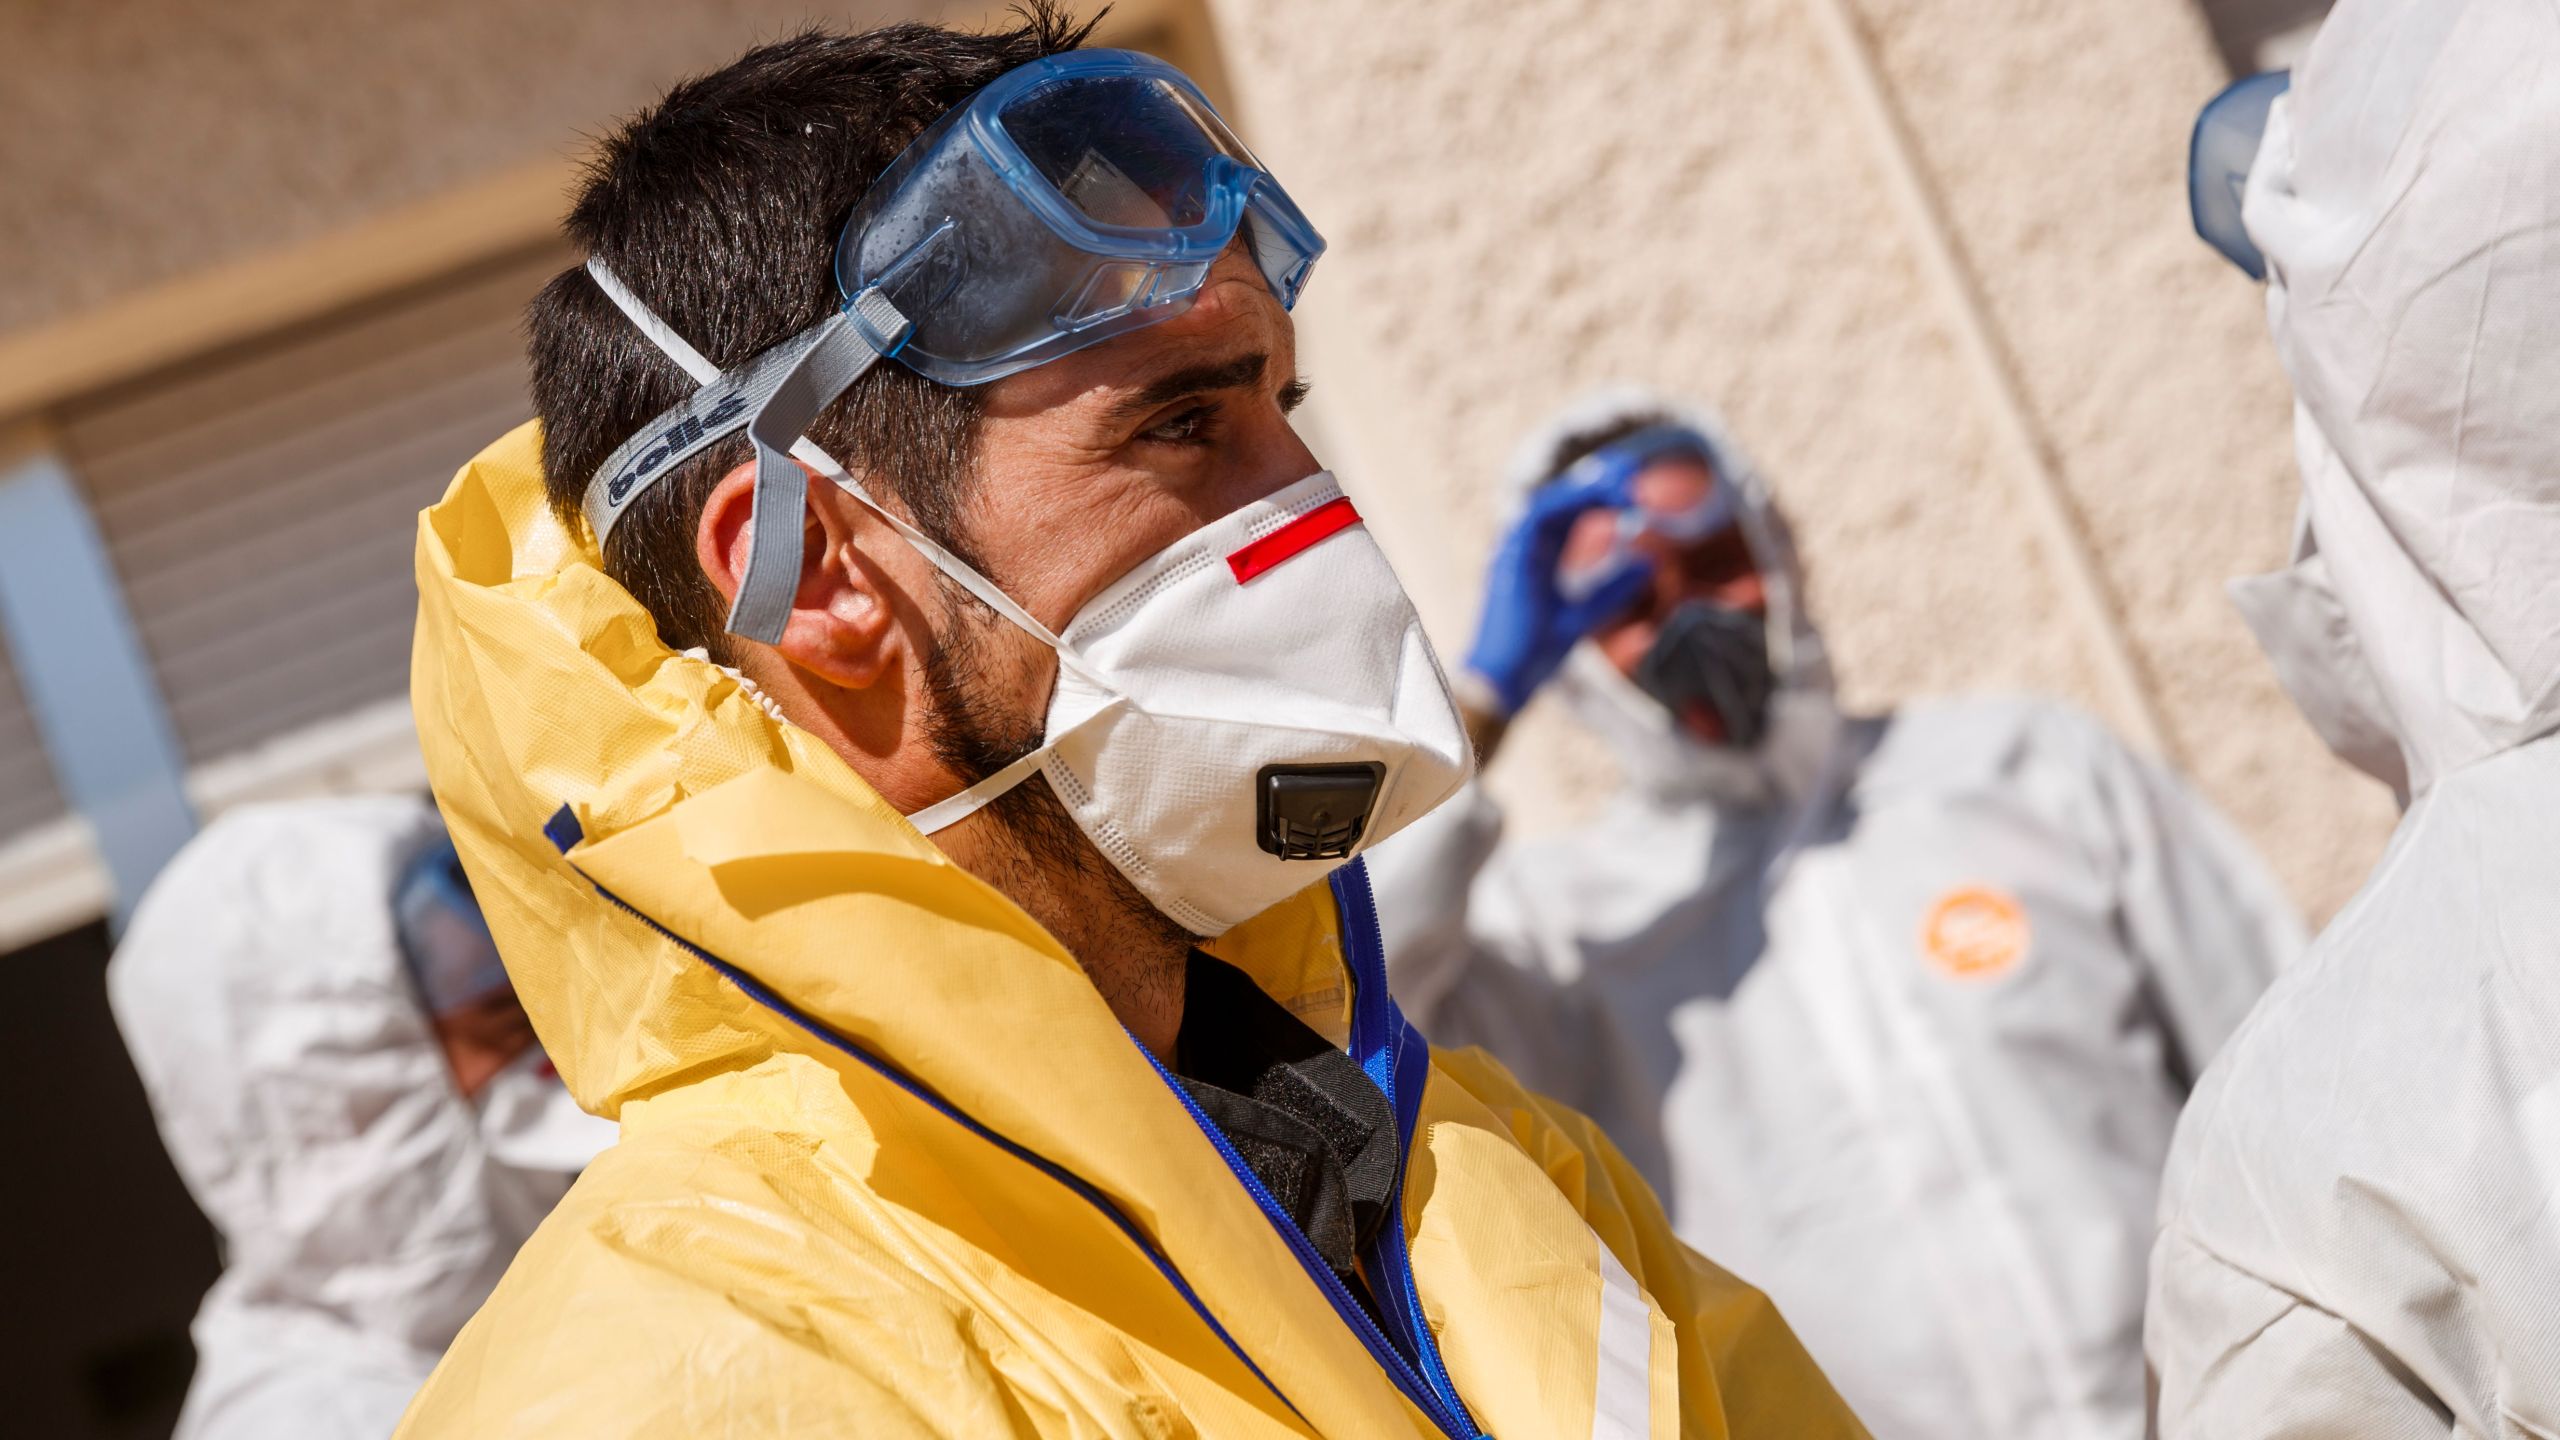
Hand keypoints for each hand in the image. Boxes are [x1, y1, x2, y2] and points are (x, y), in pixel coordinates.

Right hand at [1461, 473, 1654, 716]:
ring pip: (1551, 501)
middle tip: (1633, 474)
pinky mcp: (1510, 556)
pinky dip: (1569, 501)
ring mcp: (1513, 549)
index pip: (1570, 515)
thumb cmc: (1536, 654)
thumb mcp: (1584, 616)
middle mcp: (1523, 547)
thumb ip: (1612, 591)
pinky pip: (1539, 515)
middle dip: (1597, 483)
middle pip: (1561, 501)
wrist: (1506, 680)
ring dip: (1587, 487)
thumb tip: (1648, 566)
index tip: (1635, 491)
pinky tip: (1599, 498)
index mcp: (1538, 558)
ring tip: (1622, 483)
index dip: (1601, 497)